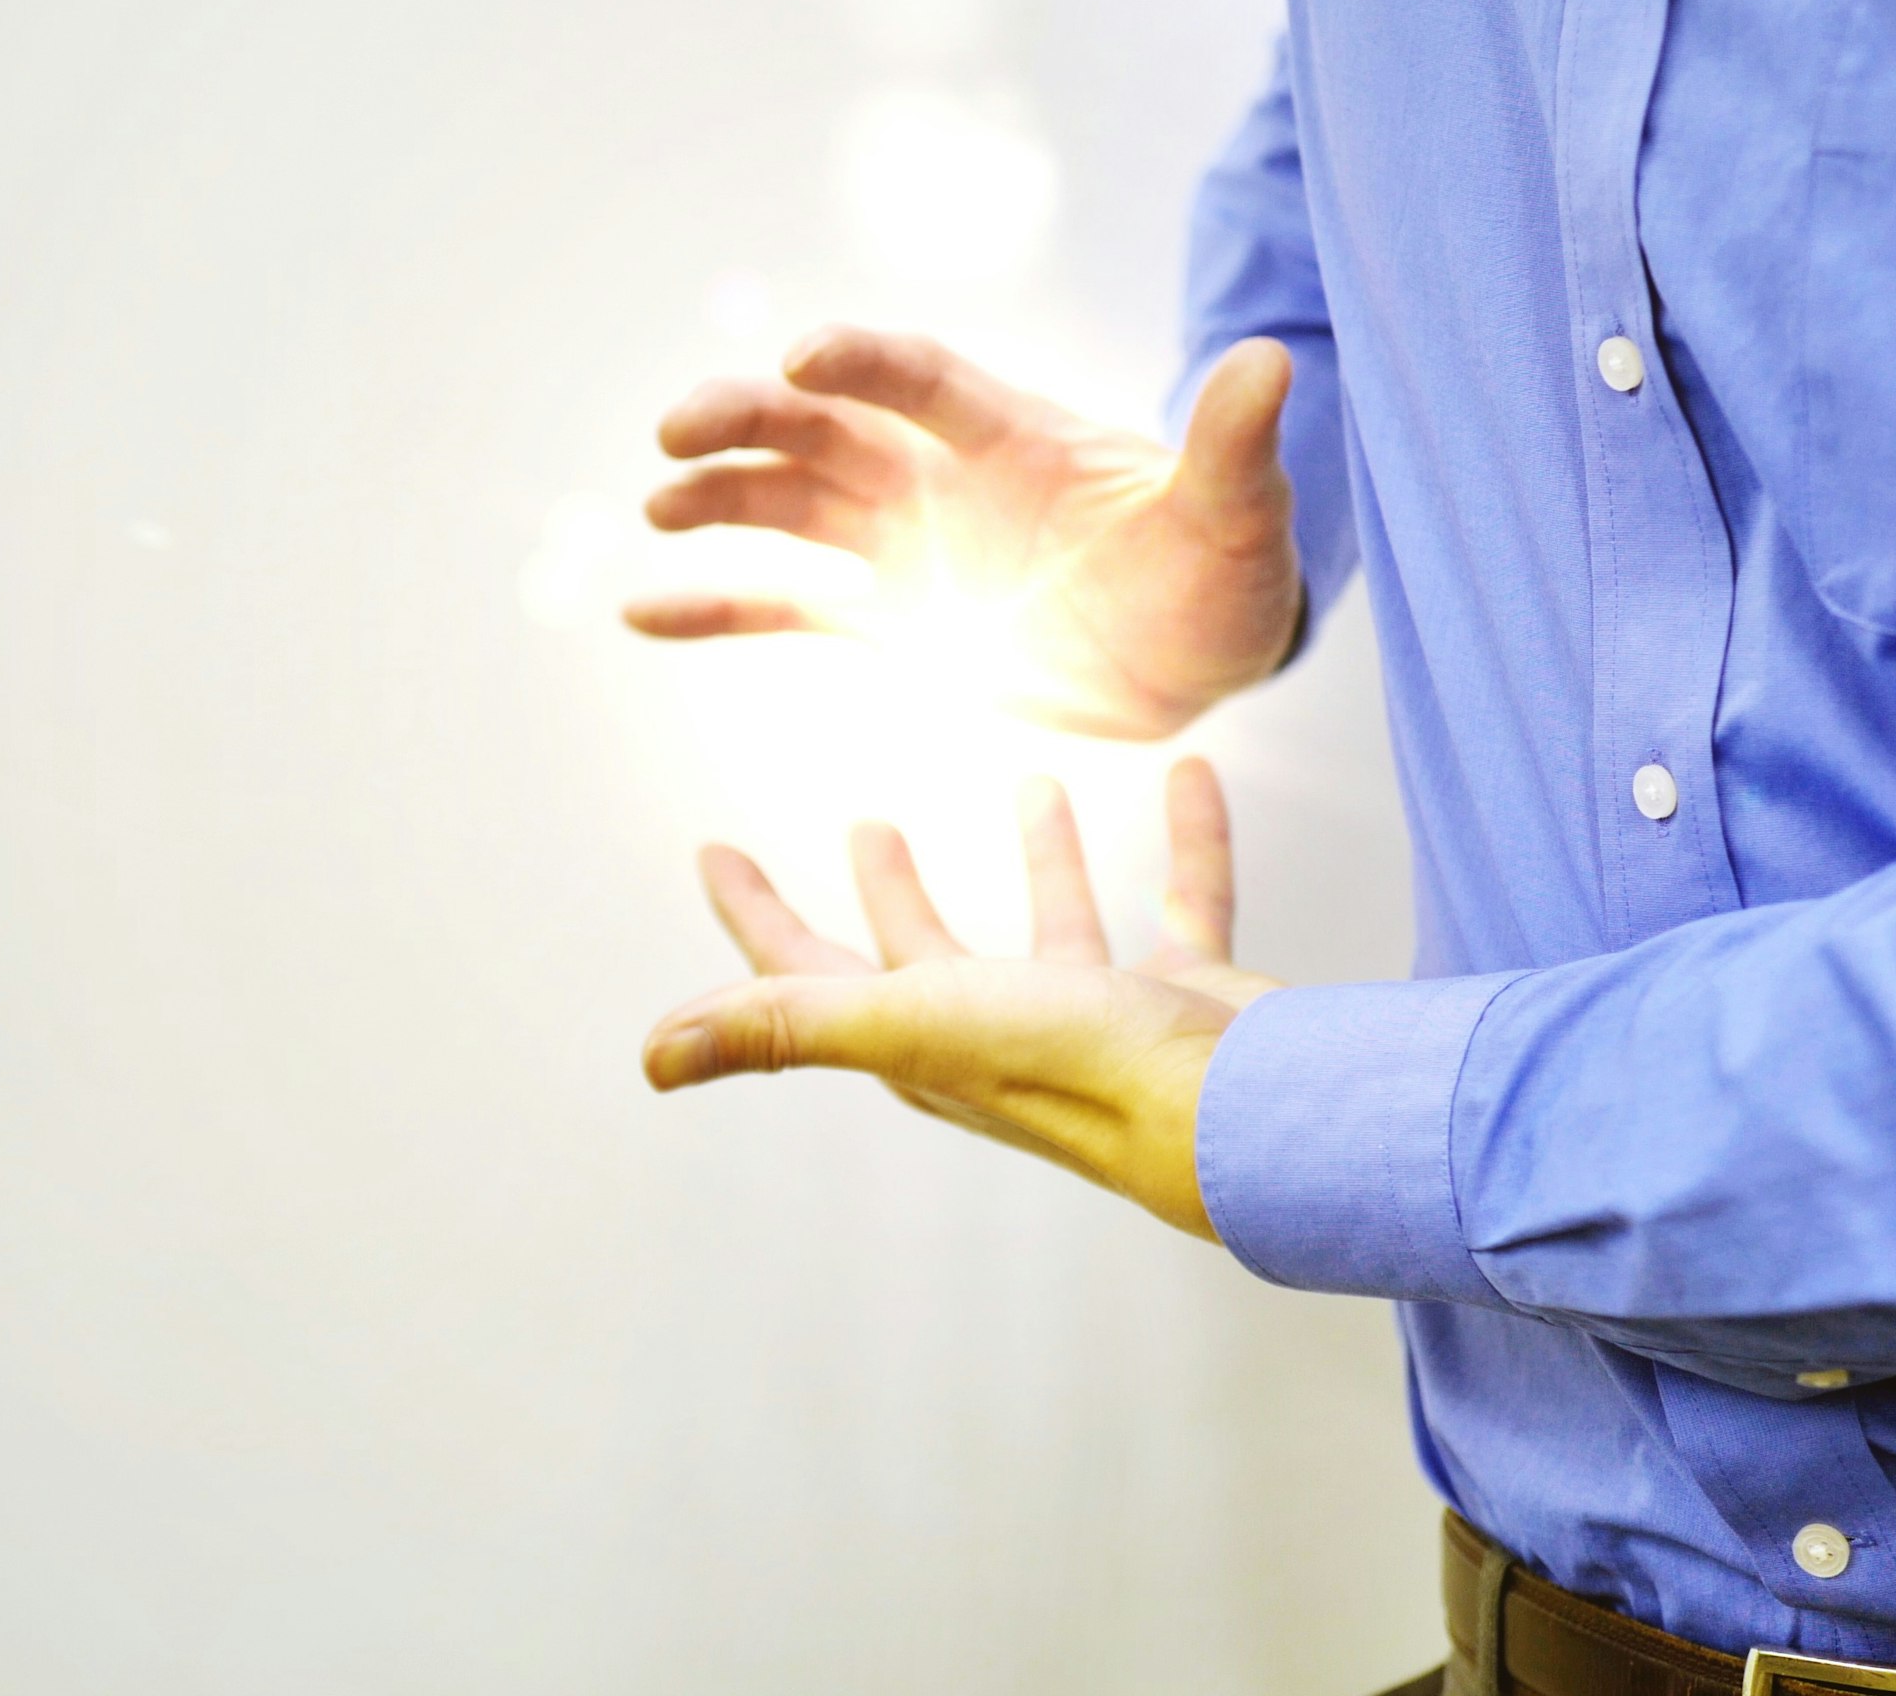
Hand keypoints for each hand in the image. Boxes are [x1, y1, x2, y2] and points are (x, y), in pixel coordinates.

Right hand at [626, 327, 1303, 739]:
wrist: (1198, 649)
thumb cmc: (1223, 569)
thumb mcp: (1240, 515)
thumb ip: (1233, 448)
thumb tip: (1272, 363)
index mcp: (1014, 436)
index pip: (923, 379)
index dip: (864, 363)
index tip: (803, 355)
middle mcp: (944, 477)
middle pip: (827, 428)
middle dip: (751, 420)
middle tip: (676, 427)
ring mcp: (909, 544)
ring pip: (792, 505)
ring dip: (722, 499)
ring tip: (656, 502)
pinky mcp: (893, 619)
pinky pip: (787, 608)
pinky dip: (716, 608)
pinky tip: (638, 609)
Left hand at [641, 756, 1280, 1239]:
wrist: (1246, 1115)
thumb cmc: (1079, 1069)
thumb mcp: (916, 1021)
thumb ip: (788, 1024)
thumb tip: (649, 1057)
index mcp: (923, 1041)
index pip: (807, 979)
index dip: (753, 916)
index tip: (713, 847)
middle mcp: (1003, 1033)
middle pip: (924, 954)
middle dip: (889, 890)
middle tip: (863, 822)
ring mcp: (1103, 1020)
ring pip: (1059, 925)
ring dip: (1044, 858)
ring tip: (1035, 783)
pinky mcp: (1187, 997)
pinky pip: (1181, 900)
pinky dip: (1184, 840)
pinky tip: (1189, 779)